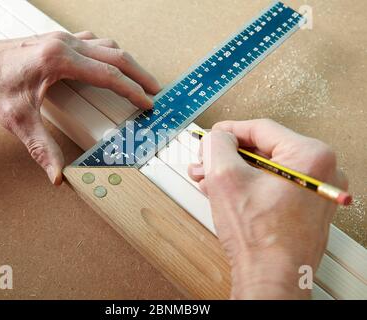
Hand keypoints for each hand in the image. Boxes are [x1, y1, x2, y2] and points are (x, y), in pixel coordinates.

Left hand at [0, 31, 159, 183]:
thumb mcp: (18, 120)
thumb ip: (42, 149)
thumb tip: (57, 173)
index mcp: (59, 60)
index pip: (108, 75)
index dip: (132, 90)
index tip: (147, 102)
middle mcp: (64, 44)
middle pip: (115, 55)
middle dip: (139, 74)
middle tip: (154, 89)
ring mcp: (61, 40)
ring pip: (106, 46)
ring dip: (126, 62)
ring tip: (138, 78)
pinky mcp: (57, 42)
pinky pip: (93, 43)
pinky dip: (108, 54)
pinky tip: (109, 63)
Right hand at [188, 119, 347, 298]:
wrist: (270, 278)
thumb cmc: (258, 238)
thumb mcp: (225, 177)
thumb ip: (217, 145)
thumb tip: (217, 138)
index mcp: (310, 156)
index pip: (261, 128)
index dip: (229, 130)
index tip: (212, 135)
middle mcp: (320, 172)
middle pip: (262, 150)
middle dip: (227, 156)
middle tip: (206, 161)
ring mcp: (314, 191)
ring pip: (264, 169)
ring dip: (233, 172)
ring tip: (208, 179)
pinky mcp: (306, 207)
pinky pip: (271, 186)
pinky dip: (247, 186)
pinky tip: (224, 191)